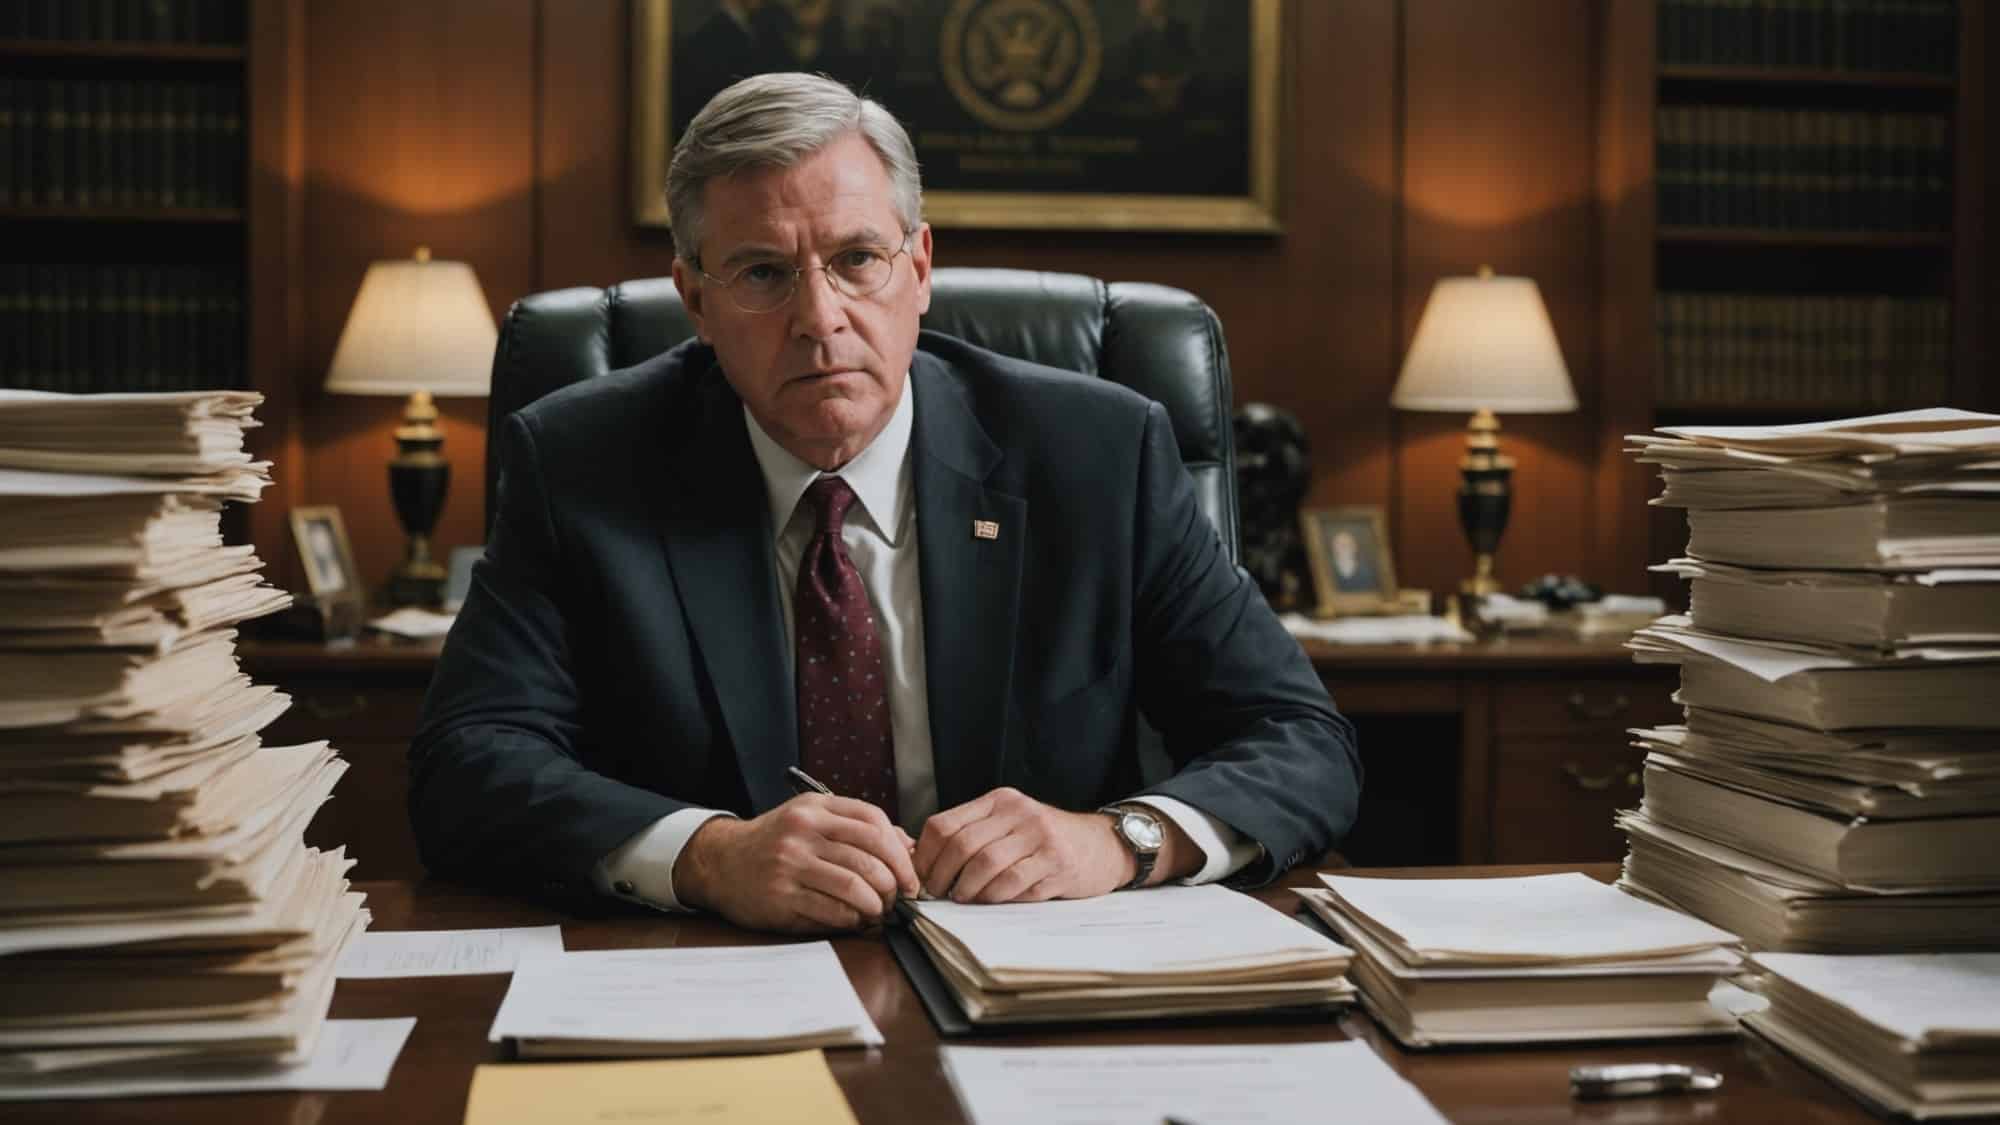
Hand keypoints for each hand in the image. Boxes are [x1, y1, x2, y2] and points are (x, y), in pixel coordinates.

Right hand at [673, 795, 918, 932]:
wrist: (720, 862)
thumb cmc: (775, 843)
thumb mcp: (812, 820)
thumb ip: (857, 828)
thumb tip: (907, 847)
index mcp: (815, 808)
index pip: (873, 823)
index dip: (900, 852)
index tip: (910, 874)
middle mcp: (802, 832)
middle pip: (869, 857)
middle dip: (893, 883)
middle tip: (898, 897)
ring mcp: (790, 864)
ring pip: (854, 886)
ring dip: (876, 904)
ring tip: (879, 910)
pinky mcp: (781, 896)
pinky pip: (831, 911)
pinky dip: (852, 919)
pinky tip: (855, 919)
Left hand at [914, 787, 1134, 903]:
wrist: (1102, 845)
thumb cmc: (1046, 841)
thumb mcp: (1010, 826)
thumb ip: (973, 836)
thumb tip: (923, 862)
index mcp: (999, 801)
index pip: (944, 824)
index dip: (926, 856)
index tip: (922, 877)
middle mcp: (1018, 812)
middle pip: (962, 845)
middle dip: (942, 876)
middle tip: (938, 893)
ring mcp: (1040, 835)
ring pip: (986, 864)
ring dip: (967, 889)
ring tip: (963, 898)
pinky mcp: (1057, 861)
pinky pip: (1014, 882)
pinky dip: (995, 896)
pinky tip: (991, 900)